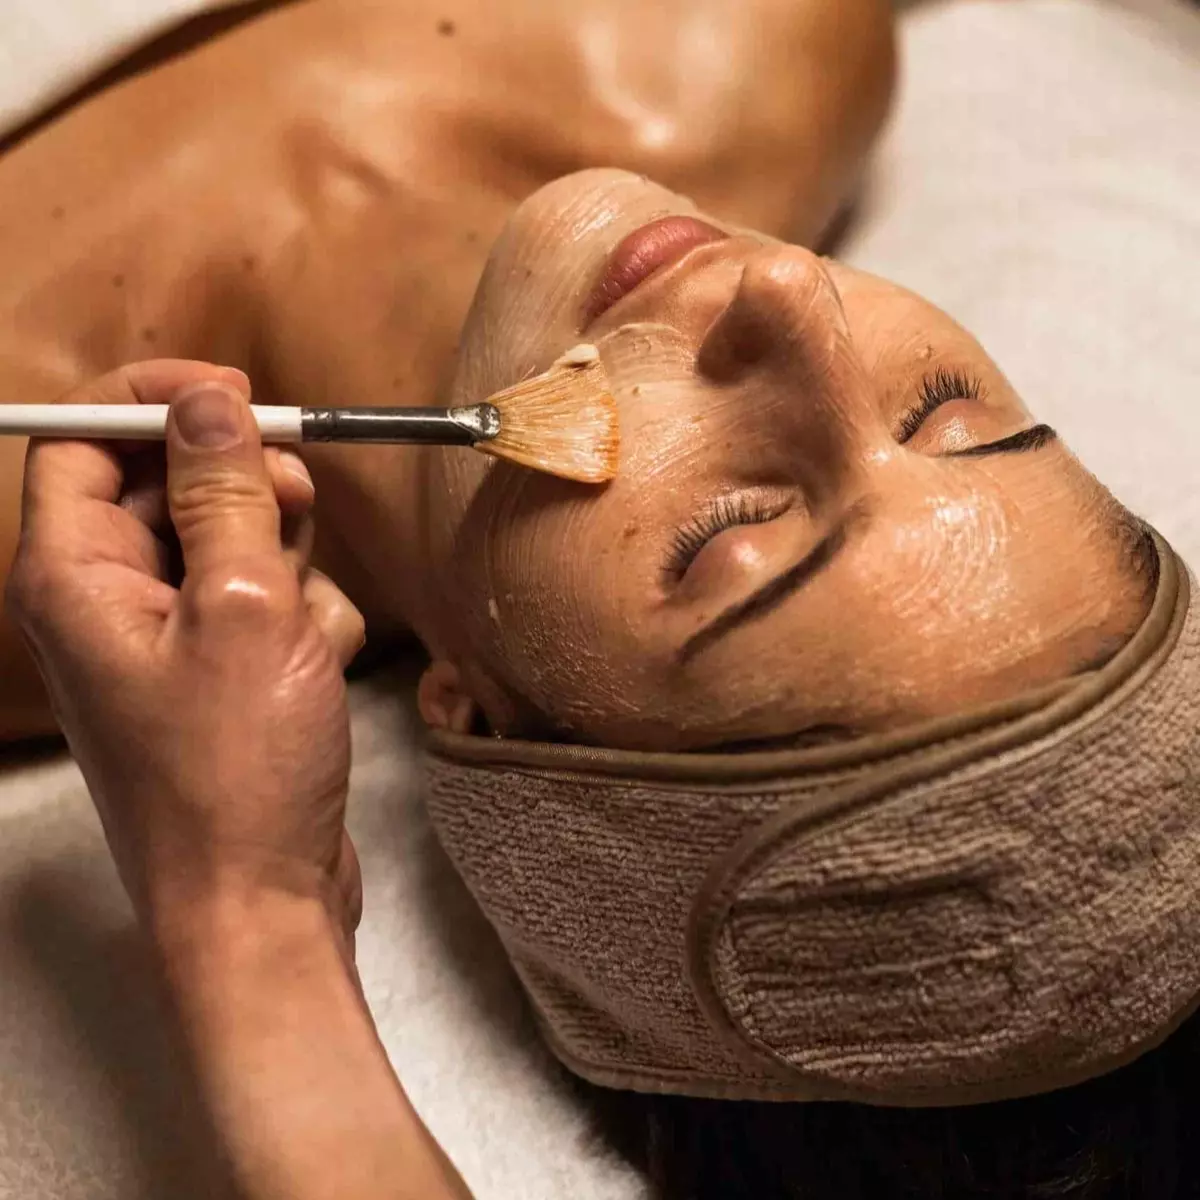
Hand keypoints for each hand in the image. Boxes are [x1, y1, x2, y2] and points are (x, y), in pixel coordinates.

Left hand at [6, 361, 365, 949]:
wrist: (259, 902)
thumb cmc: (237, 766)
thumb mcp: (242, 609)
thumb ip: (225, 494)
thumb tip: (207, 400)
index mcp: (73, 575)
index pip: (81, 439)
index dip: (155, 400)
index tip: (239, 395)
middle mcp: (106, 599)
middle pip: (166, 483)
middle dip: (243, 486)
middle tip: (299, 504)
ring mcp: (164, 638)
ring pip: (228, 539)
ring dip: (285, 559)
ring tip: (305, 625)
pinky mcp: (216, 670)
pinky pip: (258, 599)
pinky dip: (297, 615)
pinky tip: (316, 667)